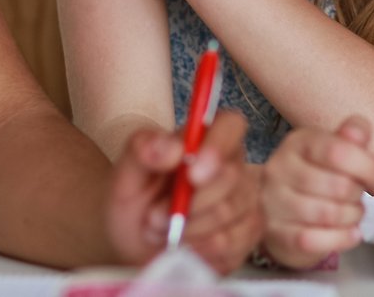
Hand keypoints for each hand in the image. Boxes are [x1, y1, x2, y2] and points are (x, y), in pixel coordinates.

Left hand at [104, 110, 260, 272]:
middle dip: (187, 203)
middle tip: (153, 217)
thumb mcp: (126, 171)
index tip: (191, 175)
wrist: (134, 240)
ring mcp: (245, 199)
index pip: (230, 125)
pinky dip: (198, 250)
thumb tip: (172, 149)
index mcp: (206, 137)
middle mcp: (233, 164)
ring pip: (228, 213)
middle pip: (230, 177)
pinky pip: (231, 243)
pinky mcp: (247, 233)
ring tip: (160, 231)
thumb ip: (143, 150)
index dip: (217, 147)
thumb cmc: (135, 197)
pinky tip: (182, 247)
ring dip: (187, 228)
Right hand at [261, 116, 373, 268]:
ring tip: (353, 213)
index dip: (370, 167)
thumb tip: (360, 133)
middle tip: (359, 197)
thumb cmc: (316, 175)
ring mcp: (274, 204)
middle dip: (359, 195)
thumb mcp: (332, 149)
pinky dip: (341, 238)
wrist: (280, 209)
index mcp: (298, 143)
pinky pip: (315, 240)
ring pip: (328, 215)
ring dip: (352, 217)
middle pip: (338, 186)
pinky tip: (350, 232)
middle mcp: (280, 170)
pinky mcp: (278, 234)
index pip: (337, 151)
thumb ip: (351, 138)